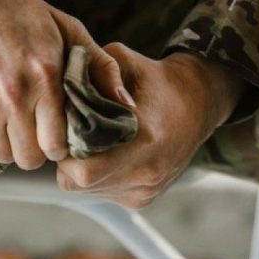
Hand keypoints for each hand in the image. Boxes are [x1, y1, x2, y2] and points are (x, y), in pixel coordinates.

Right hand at [0, 0, 126, 169]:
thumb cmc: (11, 11)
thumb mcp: (64, 27)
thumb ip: (99, 65)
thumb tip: (125, 103)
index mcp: (45, 76)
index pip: (58, 145)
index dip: (60, 144)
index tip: (57, 132)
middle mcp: (14, 95)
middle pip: (30, 158)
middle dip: (36, 149)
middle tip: (34, 129)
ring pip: (2, 155)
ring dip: (9, 143)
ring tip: (11, 119)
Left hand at [56, 42, 243, 207]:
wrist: (199, 102)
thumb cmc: (154, 79)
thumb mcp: (123, 60)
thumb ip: (92, 71)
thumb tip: (60, 91)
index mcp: (143, 137)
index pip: (83, 169)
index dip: (63, 149)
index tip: (61, 129)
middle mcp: (147, 170)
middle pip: (80, 182)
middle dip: (66, 160)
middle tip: (69, 135)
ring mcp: (146, 188)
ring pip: (87, 191)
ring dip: (79, 170)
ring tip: (88, 142)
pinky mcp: (144, 198)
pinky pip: (103, 194)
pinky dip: (95, 177)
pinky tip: (104, 154)